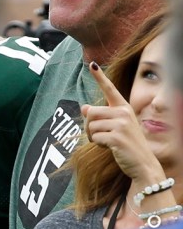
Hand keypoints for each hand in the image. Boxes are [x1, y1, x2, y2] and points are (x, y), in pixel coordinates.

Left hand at [81, 62, 162, 181]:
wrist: (143, 164)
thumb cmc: (128, 144)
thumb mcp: (116, 126)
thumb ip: (101, 116)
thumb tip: (84, 107)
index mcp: (124, 107)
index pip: (109, 89)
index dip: (99, 77)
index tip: (92, 64)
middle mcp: (124, 113)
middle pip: (91, 113)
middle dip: (89, 126)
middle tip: (98, 135)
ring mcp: (121, 125)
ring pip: (91, 126)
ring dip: (92, 136)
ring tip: (105, 141)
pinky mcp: (117, 137)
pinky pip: (95, 137)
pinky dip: (97, 144)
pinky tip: (109, 147)